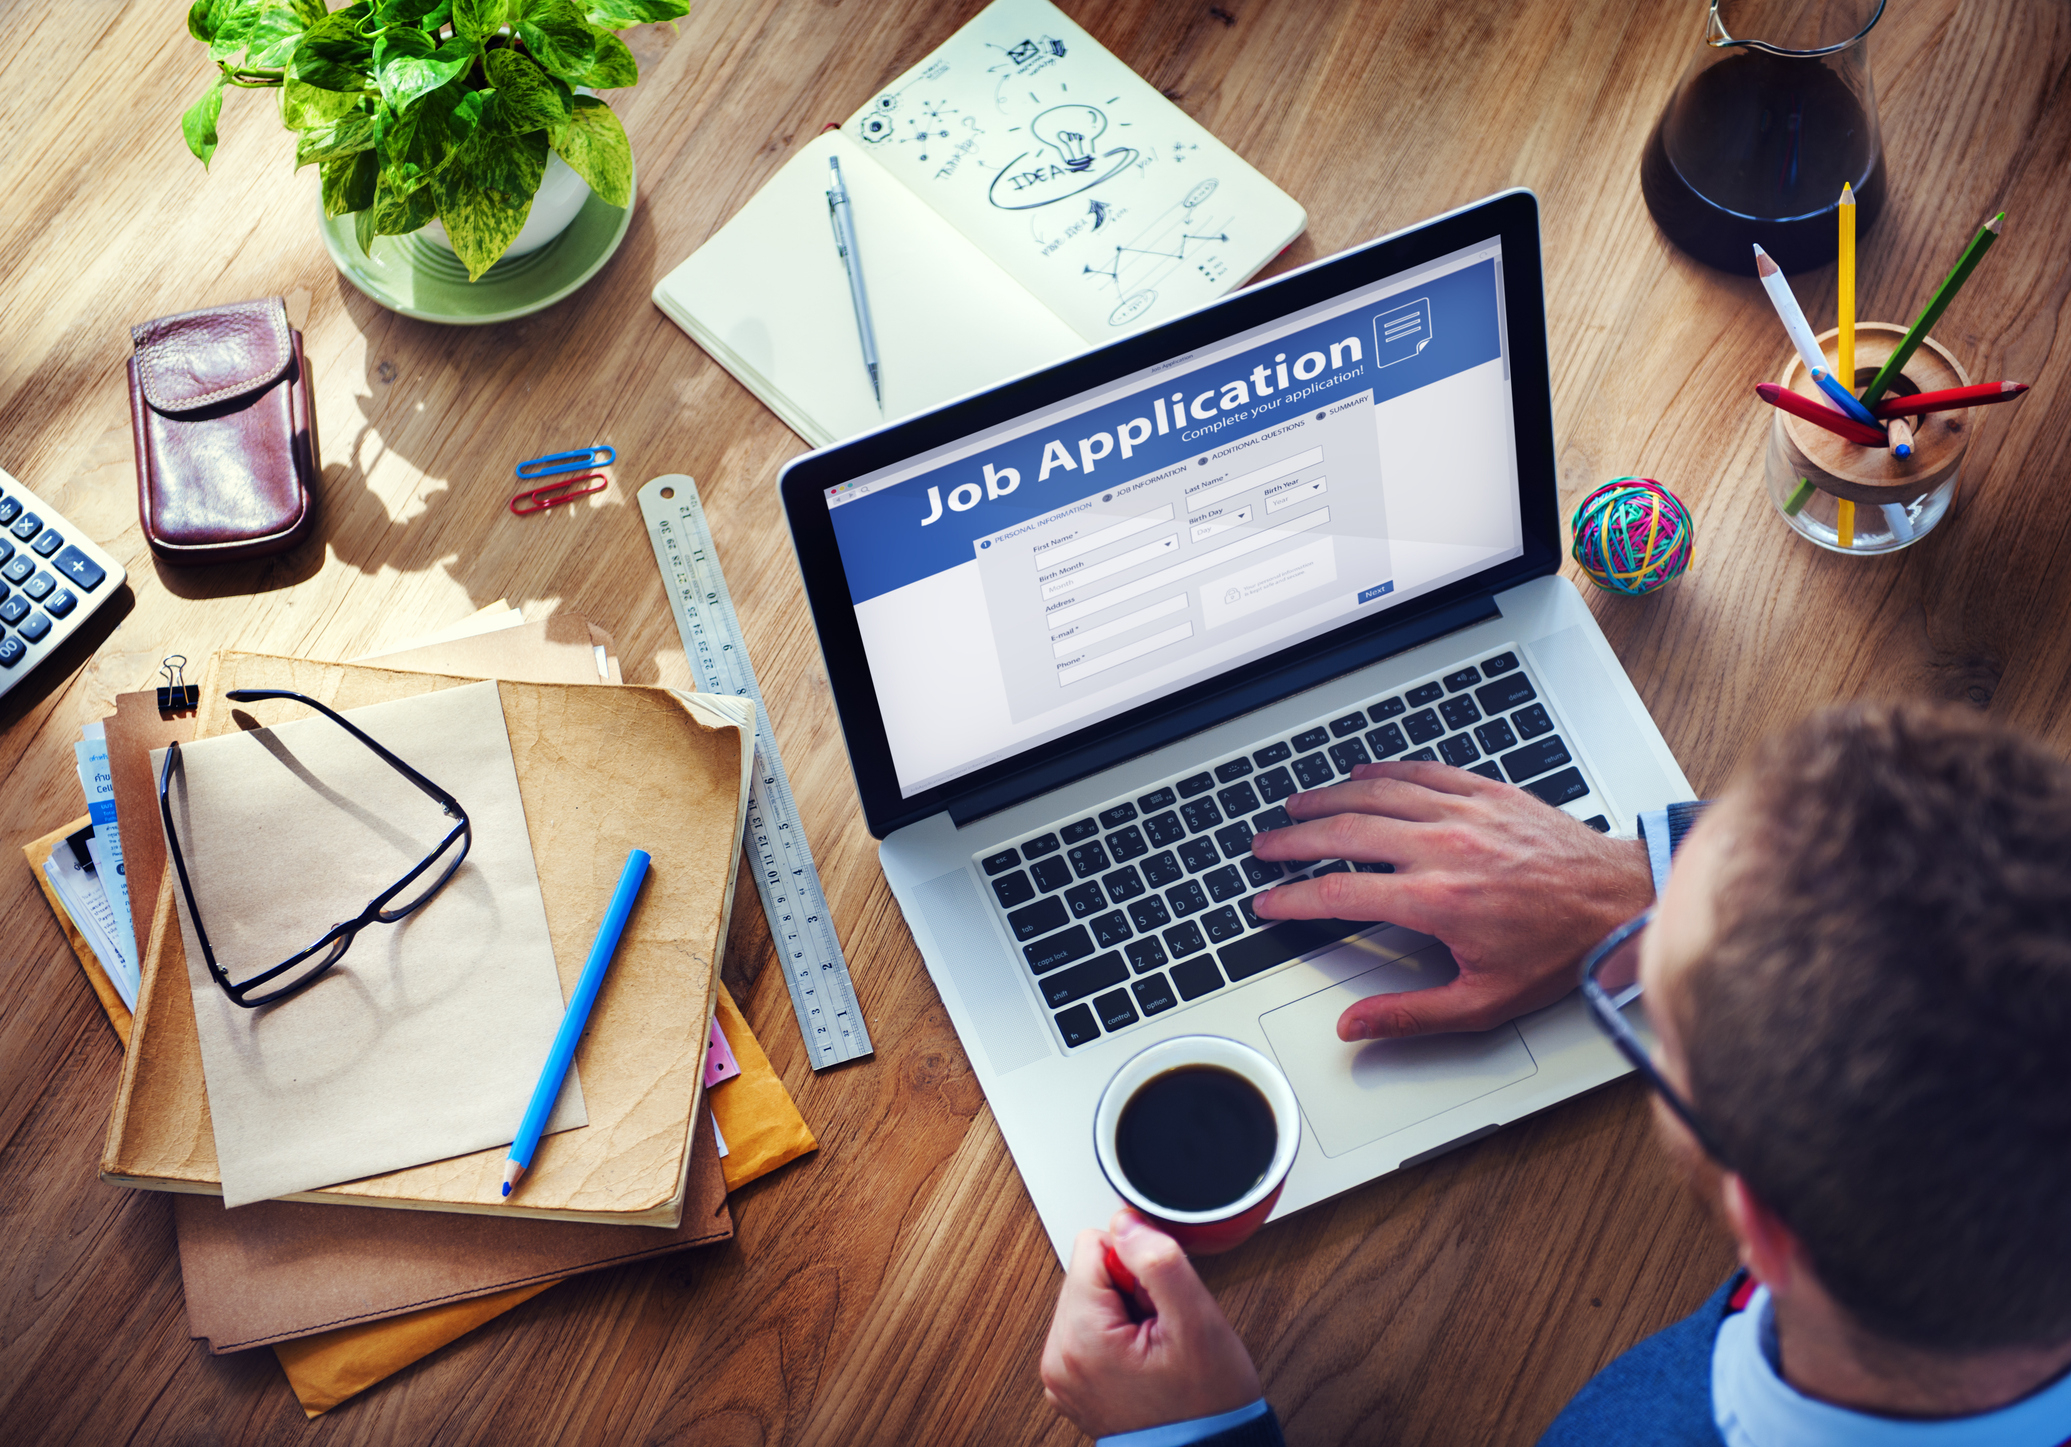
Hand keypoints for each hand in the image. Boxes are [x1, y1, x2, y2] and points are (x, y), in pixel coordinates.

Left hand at [1040, 1210, 1261, 1437]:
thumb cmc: (1207, 1404)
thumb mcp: (1197, 1322)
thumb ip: (1158, 1260)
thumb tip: (1125, 1221)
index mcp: (1079, 1339)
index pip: (1092, 1246)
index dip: (1137, 1266)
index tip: (1158, 1304)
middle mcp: (1058, 1358)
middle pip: (1087, 1273)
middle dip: (1130, 1290)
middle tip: (1161, 1330)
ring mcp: (1062, 1375)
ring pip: (1090, 1298)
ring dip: (1126, 1311)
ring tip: (1155, 1347)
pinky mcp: (1072, 1383)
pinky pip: (1089, 1329)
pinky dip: (1118, 1334)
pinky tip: (1144, 1358)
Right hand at [1250, 760, 1652, 1040]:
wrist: (1621, 901)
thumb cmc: (1562, 949)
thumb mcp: (1485, 1001)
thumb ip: (1411, 1014)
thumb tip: (1356, 1026)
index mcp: (1436, 900)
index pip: (1339, 893)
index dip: (1293, 899)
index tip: (1269, 903)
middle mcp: (1443, 848)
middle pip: (1344, 833)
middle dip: (1294, 840)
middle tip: (1265, 846)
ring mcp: (1464, 813)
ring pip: (1375, 794)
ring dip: (1328, 798)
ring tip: (1296, 806)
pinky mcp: (1487, 793)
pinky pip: (1420, 772)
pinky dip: (1383, 771)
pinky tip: (1361, 773)